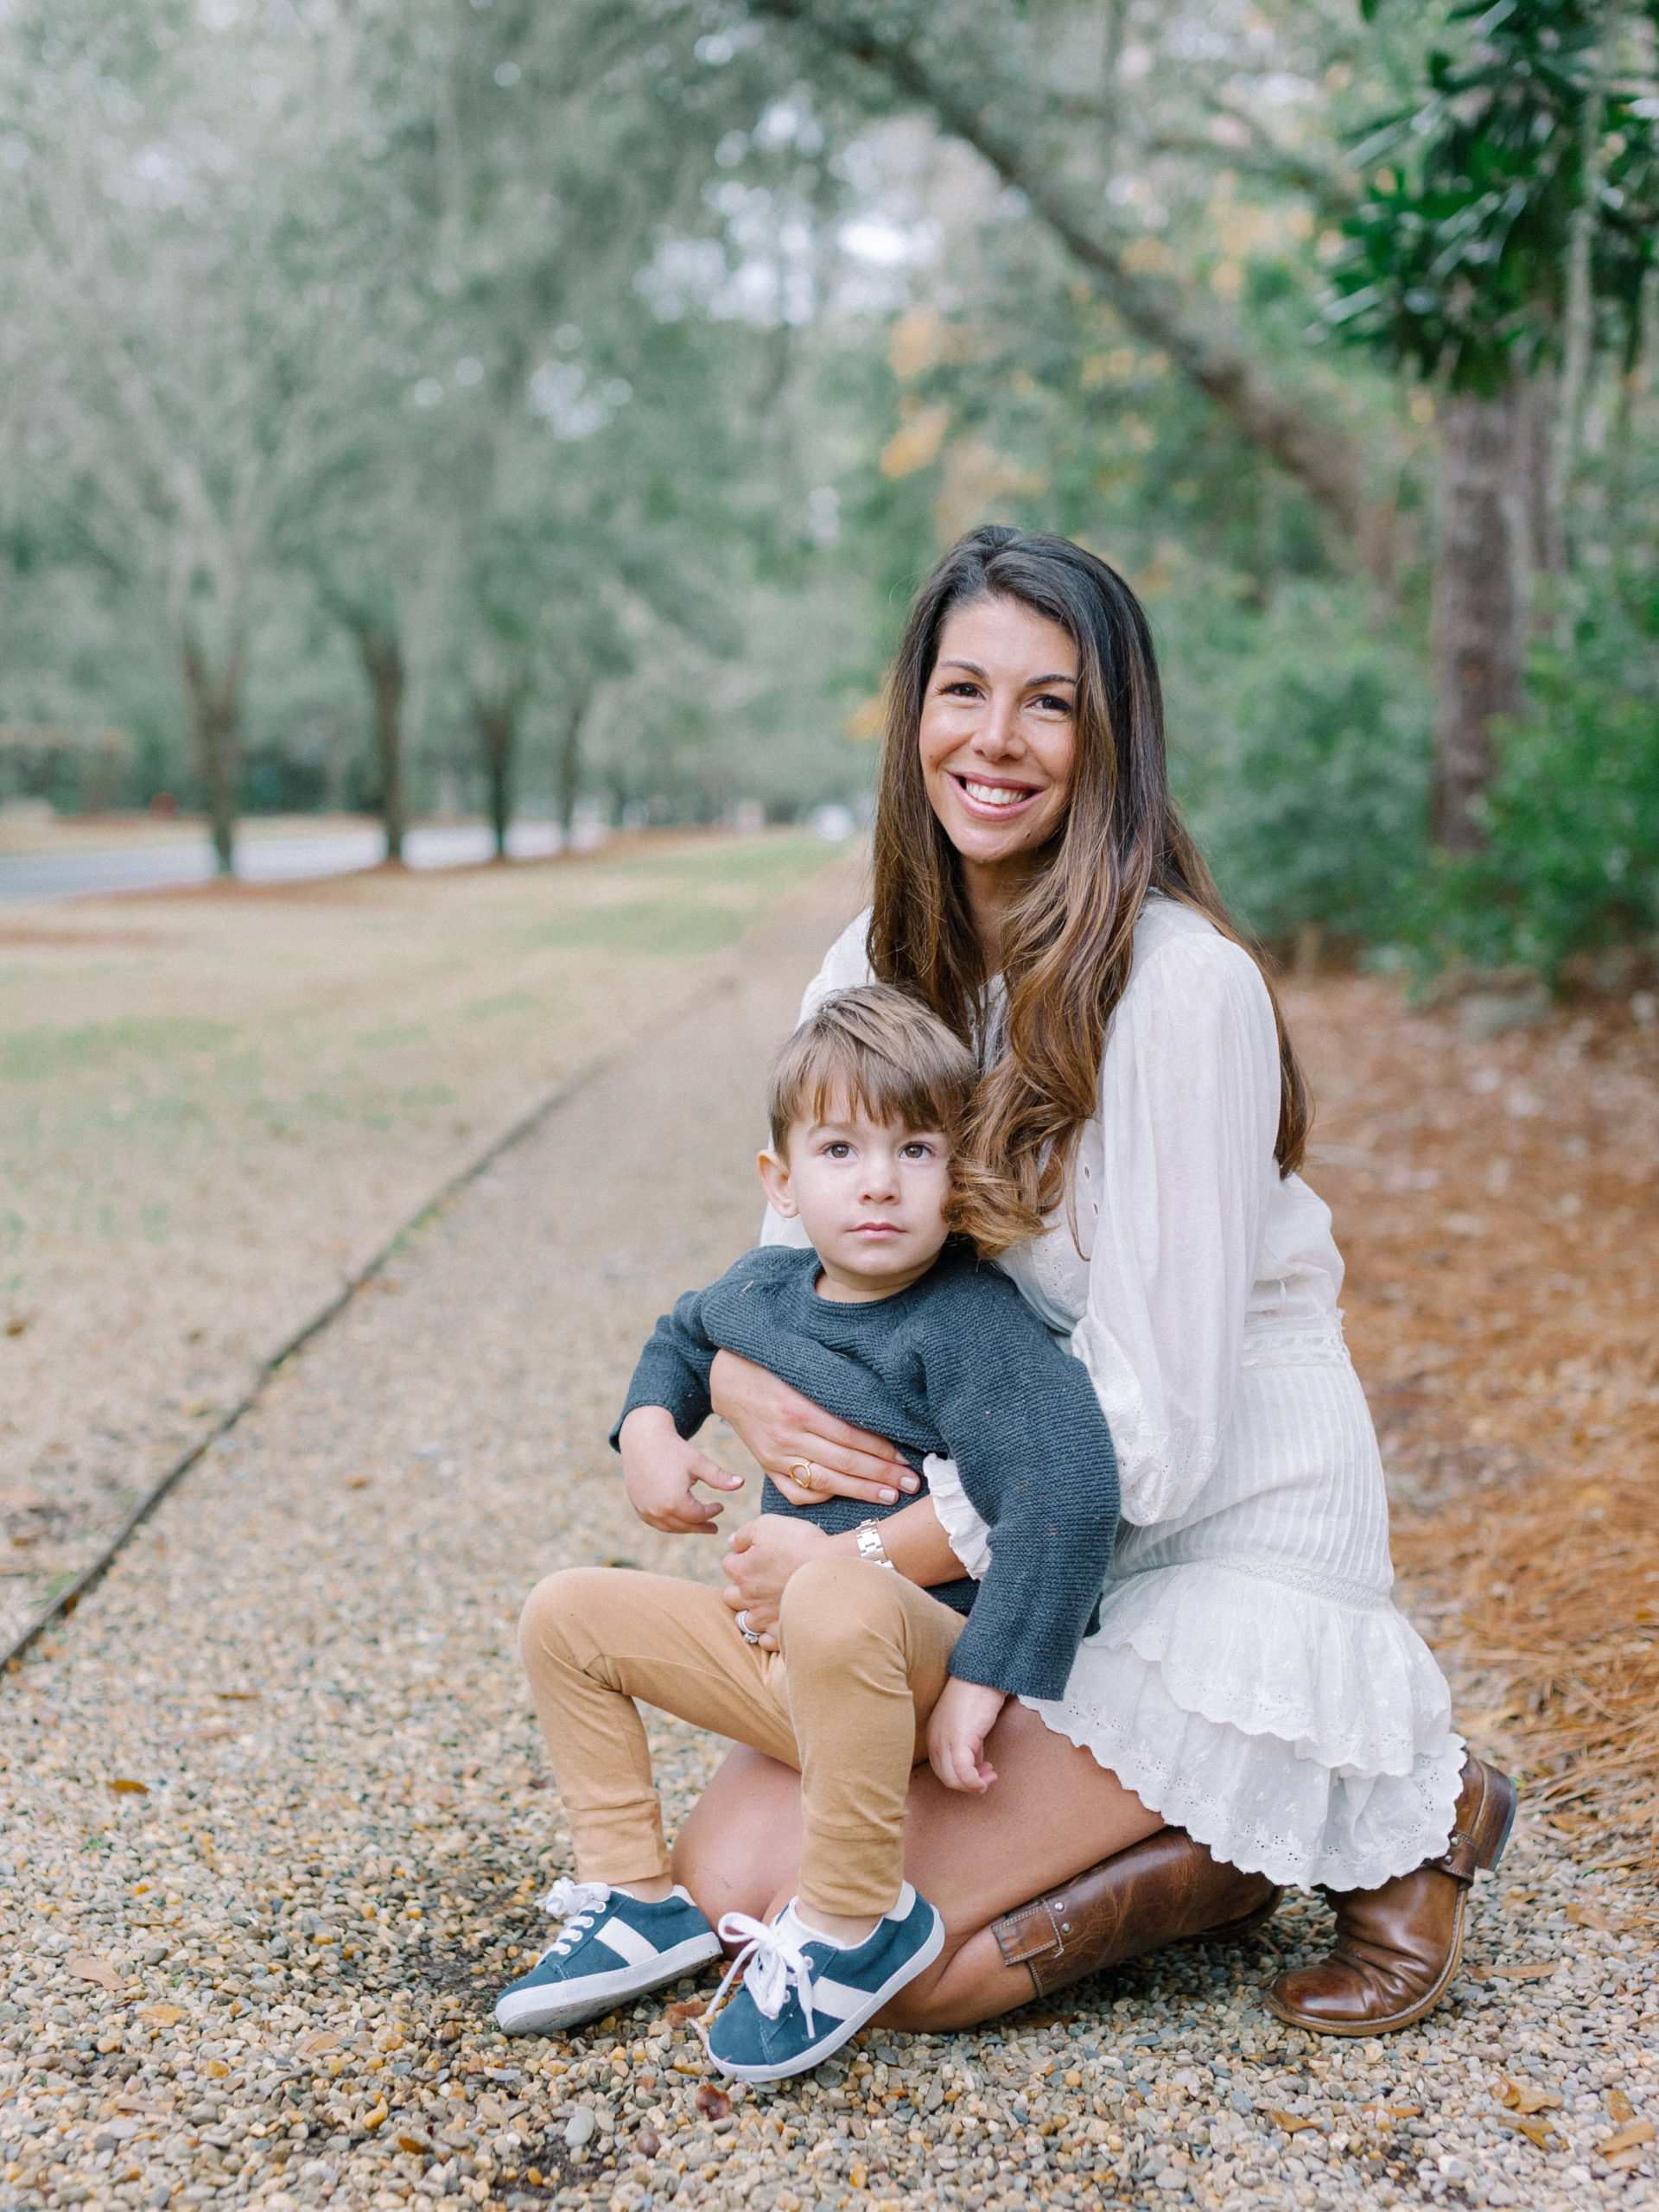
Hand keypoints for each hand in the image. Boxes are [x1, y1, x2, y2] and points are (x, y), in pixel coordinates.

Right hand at [619, 1407, 744, 1534]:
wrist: (642, 1439)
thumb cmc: (673, 1449)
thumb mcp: (698, 1463)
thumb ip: (719, 1477)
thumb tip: (741, 1483)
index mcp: (675, 1501)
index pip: (699, 1516)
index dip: (712, 1512)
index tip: (720, 1506)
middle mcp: (658, 1510)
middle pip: (685, 1526)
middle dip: (701, 1526)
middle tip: (713, 1527)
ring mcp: (645, 1510)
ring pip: (670, 1527)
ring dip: (686, 1527)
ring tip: (698, 1524)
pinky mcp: (638, 1507)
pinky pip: (656, 1522)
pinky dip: (669, 1523)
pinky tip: (679, 1519)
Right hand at [710, 1349, 917, 1507]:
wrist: (726, 1379)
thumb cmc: (772, 1364)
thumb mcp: (802, 1363)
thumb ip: (837, 1381)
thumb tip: (880, 1395)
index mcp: (799, 1407)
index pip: (850, 1436)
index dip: (882, 1450)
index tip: (907, 1457)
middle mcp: (787, 1436)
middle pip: (844, 1462)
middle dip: (882, 1475)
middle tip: (912, 1484)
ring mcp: (775, 1456)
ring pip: (826, 1481)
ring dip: (862, 1491)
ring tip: (890, 1496)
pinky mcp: (767, 1466)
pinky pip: (796, 1492)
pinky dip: (822, 1496)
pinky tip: (846, 1495)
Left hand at [720, 1514, 831, 1649]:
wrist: (832, 1572)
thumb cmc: (801, 1545)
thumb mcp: (768, 1525)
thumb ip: (744, 1533)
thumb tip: (733, 1542)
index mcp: (742, 1571)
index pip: (729, 1564)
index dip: (743, 1557)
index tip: (760, 1554)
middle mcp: (748, 1598)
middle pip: (730, 1596)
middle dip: (741, 1588)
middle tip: (762, 1580)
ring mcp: (764, 1619)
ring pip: (744, 1621)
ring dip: (751, 1613)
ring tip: (768, 1604)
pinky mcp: (781, 1634)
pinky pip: (765, 1641)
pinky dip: (768, 1634)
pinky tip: (778, 1621)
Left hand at [927, 1677, 1008, 1793]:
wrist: (982, 1676)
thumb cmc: (977, 1696)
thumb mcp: (968, 1726)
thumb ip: (968, 1746)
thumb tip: (976, 1765)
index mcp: (933, 1735)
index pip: (942, 1769)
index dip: (961, 1777)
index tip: (980, 1773)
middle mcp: (934, 1739)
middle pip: (946, 1778)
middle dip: (968, 1784)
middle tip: (988, 1777)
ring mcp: (944, 1741)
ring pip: (953, 1779)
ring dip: (974, 1784)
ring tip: (991, 1775)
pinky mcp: (959, 1741)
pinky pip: (964, 1773)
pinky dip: (976, 1781)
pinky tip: (989, 1775)